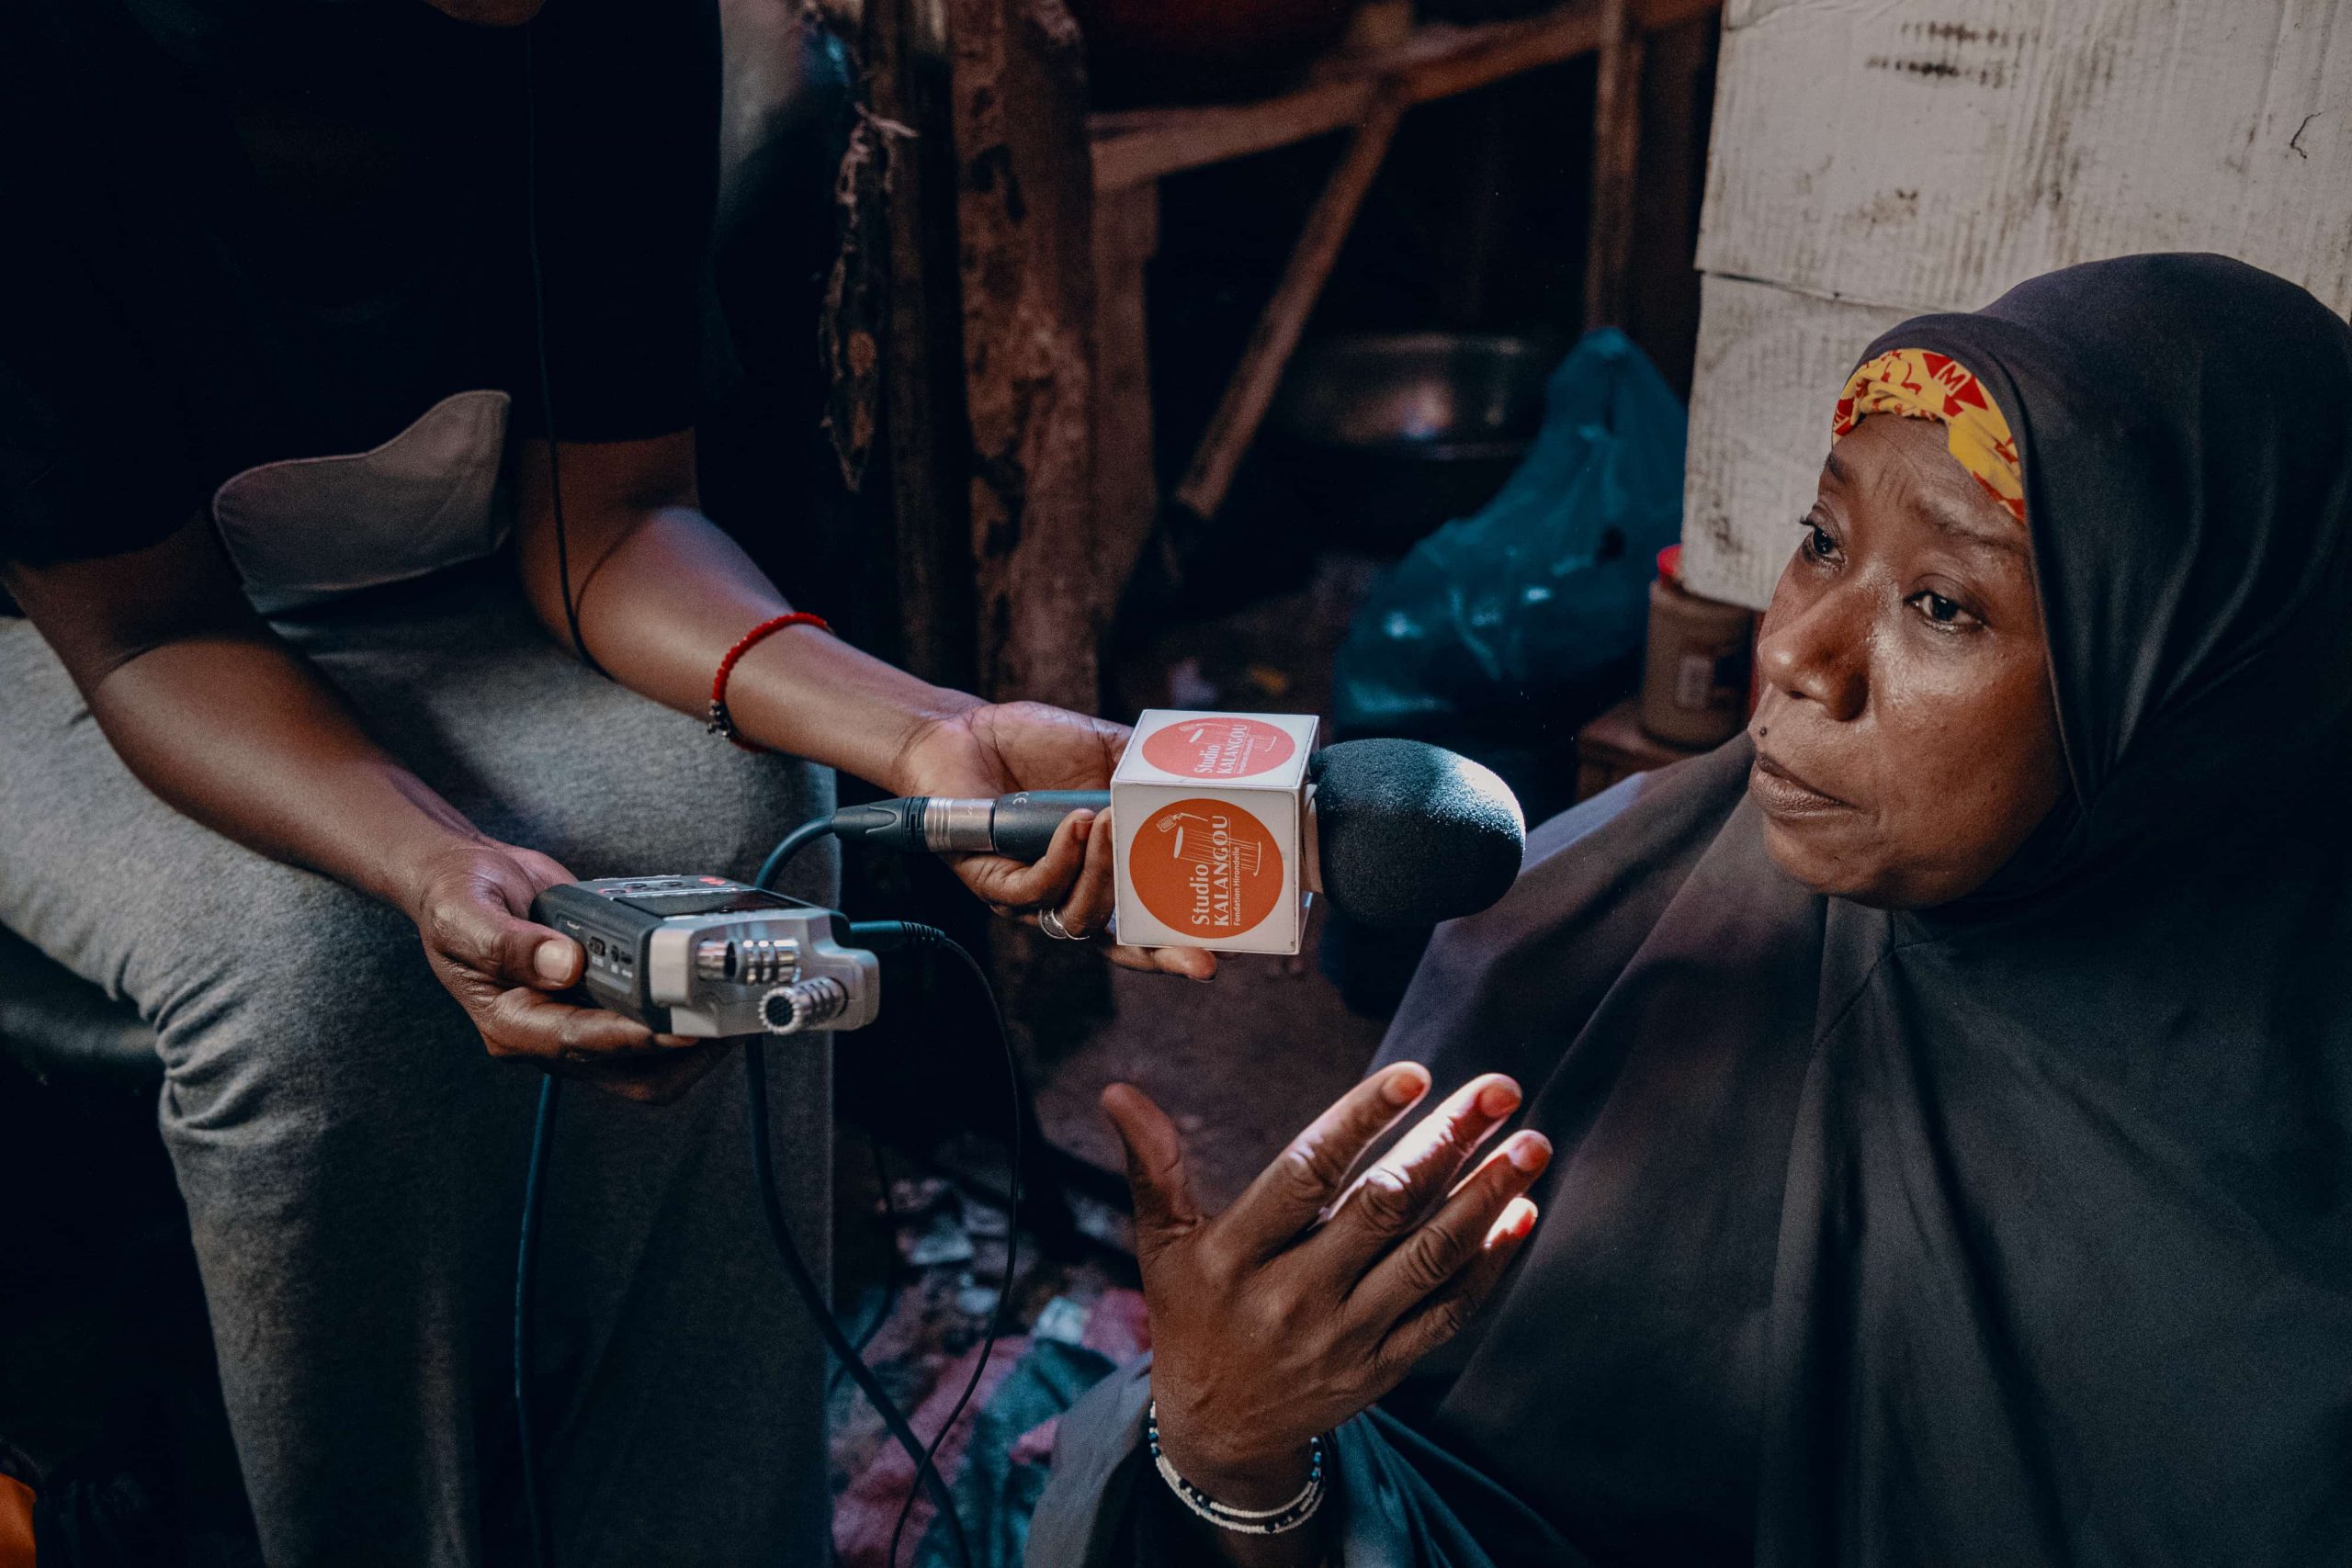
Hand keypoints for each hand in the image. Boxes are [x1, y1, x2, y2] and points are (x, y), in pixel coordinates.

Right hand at [403, 836, 726, 1103]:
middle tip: (719, 1026)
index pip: (579, 1043)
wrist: (468, 877)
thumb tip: (565, 964)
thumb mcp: (466, 911)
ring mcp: (576, 1020)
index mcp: (509, 1022)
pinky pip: (647, 1028)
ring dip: (688, 1045)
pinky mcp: (599, 1003)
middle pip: (625, 1074)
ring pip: (646, 1062)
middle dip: (676, 1059)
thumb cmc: (455, 896)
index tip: (675, 1031)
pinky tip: (705, 991)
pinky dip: (679, 1016)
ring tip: (727, 1013)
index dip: (631, 1039)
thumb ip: (508, 942)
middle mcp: (546, 1033)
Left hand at [891, 701, 1215, 979]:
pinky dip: (1061, 859)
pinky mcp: (992, 884)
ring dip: (1105, 873)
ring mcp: (1032, 896)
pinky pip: (1034, 889)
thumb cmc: (1033, 748)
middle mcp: (1070, 895)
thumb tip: (1207, 767)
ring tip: (1114, 823)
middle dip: (1165, 956)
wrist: (962, 732)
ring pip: (1080, 915)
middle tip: (1205, 957)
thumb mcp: (1105, 751)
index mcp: (1102, 873)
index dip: (1187, 940)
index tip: (1234, 947)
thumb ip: (1149, 768)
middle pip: (1122, 947)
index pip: (1149, 924)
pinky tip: (1076, 824)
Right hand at [1104, 1065, 1547, 1511]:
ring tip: (1531, 1142)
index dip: (1360, 1122)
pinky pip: (1446, 1313)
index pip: (1305, 1175)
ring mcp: (1344, 1338)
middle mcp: (1292, 1297)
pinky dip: (1488, 1265)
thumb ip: (1153, 1166)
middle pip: (1382, 1209)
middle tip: (1500, 1088)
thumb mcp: (1163, 1245)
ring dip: (1486, 1198)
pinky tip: (1521, 1213)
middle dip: (1447, 1144)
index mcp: (1235, 1256)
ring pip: (1427, 1259)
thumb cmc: (1192, 1313)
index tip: (1414, 1075)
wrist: (1219, 1432)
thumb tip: (1118, 1092)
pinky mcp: (1383, 1369)